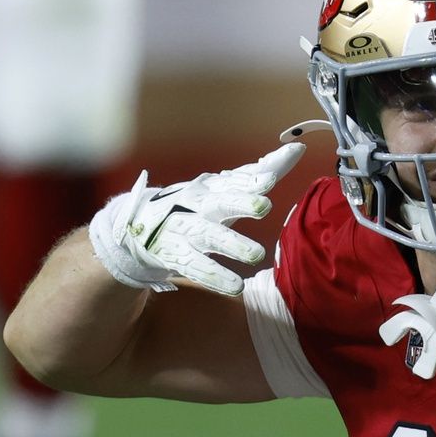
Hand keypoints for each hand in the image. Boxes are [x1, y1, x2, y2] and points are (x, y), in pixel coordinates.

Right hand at [87, 143, 304, 294]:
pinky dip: (215, 276)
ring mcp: (183, 229)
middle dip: (241, 202)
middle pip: (219, 201)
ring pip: (208, 235)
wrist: (138, 228)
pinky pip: (196, 266)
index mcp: (210, 186)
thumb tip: (297, 150)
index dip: (251, 179)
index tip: (270, 178)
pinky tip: (235, 287)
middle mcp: (196, 204)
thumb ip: (260, 173)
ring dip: (232, 244)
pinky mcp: (174, 254)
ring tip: (256, 255)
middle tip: (264, 206)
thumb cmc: (195, 207)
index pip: (233, 179)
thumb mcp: (224, 188)